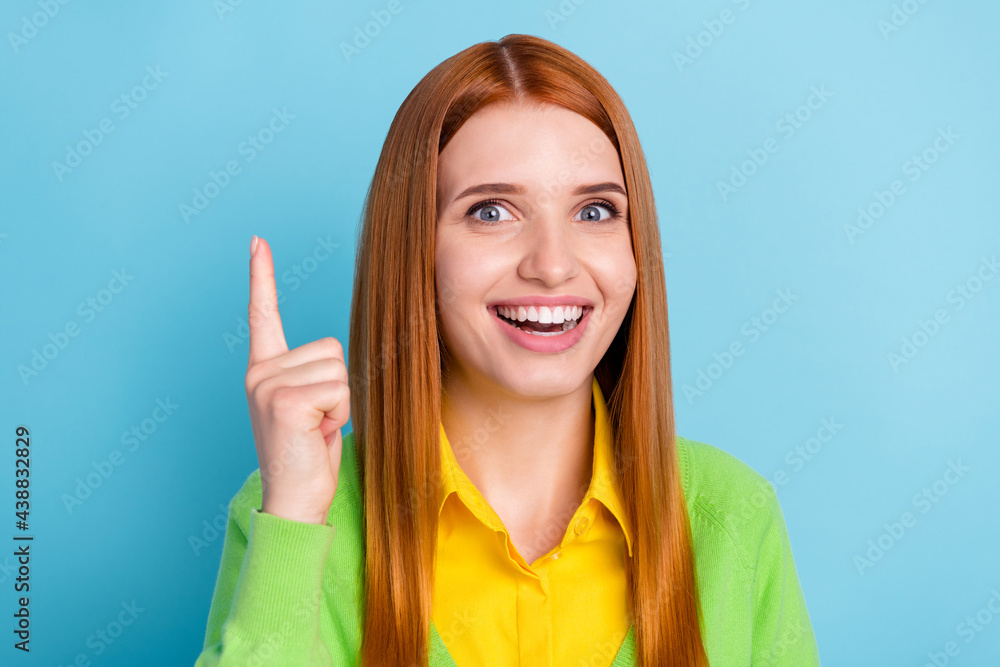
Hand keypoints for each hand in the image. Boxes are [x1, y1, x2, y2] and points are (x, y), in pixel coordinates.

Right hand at [244, 235, 349, 523]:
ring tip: (317, 429)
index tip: (257, 241)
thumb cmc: (309, 457)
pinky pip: (341, 389)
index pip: (263, 315)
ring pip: (339, 368)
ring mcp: (268, 384)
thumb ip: (315, 376)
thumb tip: (335, 359)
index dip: (262, 276)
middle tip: (318, 422)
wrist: (296, 502)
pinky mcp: (286, 400)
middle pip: (332, 347)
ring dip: (341, 402)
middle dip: (339, 386)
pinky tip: (317, 435)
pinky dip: (341, 415)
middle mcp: (260, 372)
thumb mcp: (313, 407)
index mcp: (264, 370)